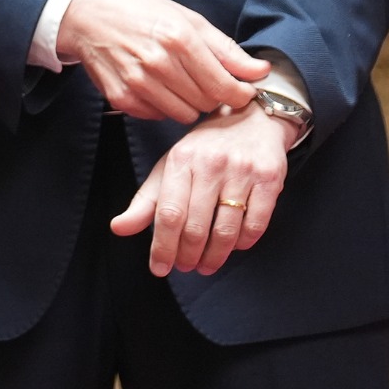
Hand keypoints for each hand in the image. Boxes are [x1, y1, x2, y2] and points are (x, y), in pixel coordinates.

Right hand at [56, 0, 265, 123]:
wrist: (86, 15)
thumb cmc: (139, 11)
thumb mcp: (187, 19)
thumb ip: (225, 49)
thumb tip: (259, 71)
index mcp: (179, 39)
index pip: (224, 86)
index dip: (240, 93)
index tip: (242, 90)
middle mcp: (158, 63)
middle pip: (207, 103)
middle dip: (213, 95)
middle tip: (206, 80)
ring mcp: (137, 83)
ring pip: (185, 115)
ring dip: (190, 103)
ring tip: (180, 82)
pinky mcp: (121, 98)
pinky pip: (159, 116)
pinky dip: (164, 106)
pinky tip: (158, 86)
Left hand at [109, 109, 291, 276]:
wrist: (252, 120)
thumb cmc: (204, 150)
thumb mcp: (170, 168)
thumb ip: (145, 201)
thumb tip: (118, 229)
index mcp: (180, 160)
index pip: (169, 213)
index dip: (163, 247)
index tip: (159, 268)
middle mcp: (211, 164)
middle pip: (196, 226)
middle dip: (188, 256)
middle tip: (185, 267)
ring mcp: (242, 171)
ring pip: (226, 230)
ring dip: (215, 256)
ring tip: (206, 265)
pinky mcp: (270, 179)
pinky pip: (256, 224)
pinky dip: (243, 243)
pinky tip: (234, 247)